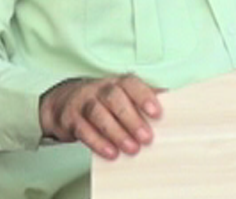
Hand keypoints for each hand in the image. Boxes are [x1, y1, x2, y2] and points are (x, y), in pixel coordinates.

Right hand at [39, 74, 162, 158]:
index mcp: (116, 83)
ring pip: (98, 113)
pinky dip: (98, 142)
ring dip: (116, 132)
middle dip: (132, 119)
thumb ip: (141, 101)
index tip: (157, 113)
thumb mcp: (120, 97)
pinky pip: (83, 129)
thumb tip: (172, 107)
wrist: (62, 104)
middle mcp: (99, 89)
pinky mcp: (70, 118)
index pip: (131, 84)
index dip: (144, 96)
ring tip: (131, 149)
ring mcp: (83, 102)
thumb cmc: (101, 102)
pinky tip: (111, 153)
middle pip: (114, 98)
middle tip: (147, 138)